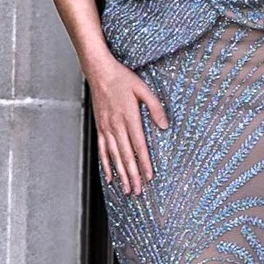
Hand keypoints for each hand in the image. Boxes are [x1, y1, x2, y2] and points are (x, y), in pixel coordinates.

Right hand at [87, 52, 169, 195]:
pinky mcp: (100, 128)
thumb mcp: (143, 88)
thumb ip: (155, 107)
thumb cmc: (122, 79)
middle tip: (138, 191)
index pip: (139, 145)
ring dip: (121, 174)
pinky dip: (106, 165)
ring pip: (114, 157)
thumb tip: (164, 125)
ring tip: (126, 189)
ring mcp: (106, 128)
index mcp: (129, 117)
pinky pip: (103, 150)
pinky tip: (110, 177)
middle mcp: (116, 126)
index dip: (145, 163)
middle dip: (133, 175)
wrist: (99, 72)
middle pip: (126, 156)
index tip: (149, 177)